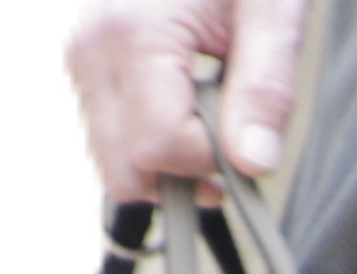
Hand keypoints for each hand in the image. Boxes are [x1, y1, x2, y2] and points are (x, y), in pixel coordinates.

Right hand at [69, 0, 311, 203]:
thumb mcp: (274, 15)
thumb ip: (265, 90)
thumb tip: (252, 164)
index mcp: (133, 33)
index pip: (160, 148)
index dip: (213, 161)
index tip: (248, 133)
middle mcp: (90, 48)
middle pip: (123, 170)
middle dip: (185, 174)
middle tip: (233, 137)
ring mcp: (81, 57)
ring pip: (112, 161)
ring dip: (170, 161)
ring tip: (214, 112)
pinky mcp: (87, 63)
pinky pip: (113, 135)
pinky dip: (153, 140)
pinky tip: (189, 105)